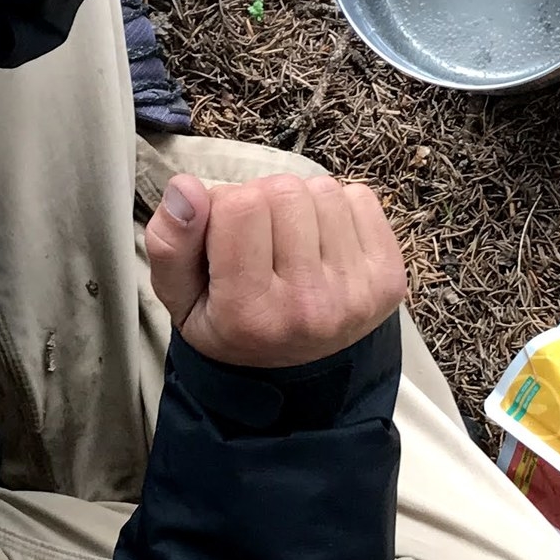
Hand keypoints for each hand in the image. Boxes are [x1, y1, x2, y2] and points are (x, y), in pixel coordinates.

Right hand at [144, 172, 408, 370]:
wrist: (293, 372)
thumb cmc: (230, 325)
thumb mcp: (179, 298)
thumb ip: (169, 244)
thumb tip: (186, 187)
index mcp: (250, 313)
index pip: (239, 205)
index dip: (223, 207)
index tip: (224, 238)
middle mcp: (308, 306)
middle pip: (283, 191)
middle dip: (263, 203)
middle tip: (259, 242)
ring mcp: (357, 294)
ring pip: (322, 190)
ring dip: (300, 205)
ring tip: (291, 244)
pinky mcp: (389, 279)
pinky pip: (361, 197)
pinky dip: (337, 210)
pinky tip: (323, 245)